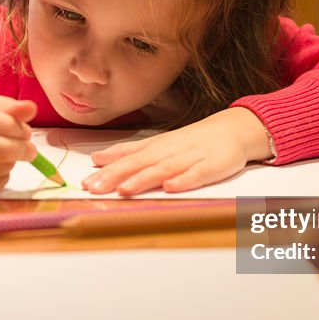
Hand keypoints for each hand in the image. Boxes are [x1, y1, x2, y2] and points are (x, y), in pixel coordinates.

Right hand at [0, 92, 36, 199]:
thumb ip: (7, 106)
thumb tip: (31, 108)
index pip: (5, 124)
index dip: (21, 128)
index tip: (25, 131)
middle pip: (6, 150)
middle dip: (25, 149)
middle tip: (29, 149)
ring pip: (5, 167)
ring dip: (12, 161)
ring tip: (1, 154)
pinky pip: (0, 183)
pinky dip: (3, 175)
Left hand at [82, 107, 272, 195]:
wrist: (233, 130)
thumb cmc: (192, 142)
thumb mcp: (157, 145)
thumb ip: (129, 153)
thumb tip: (97, 158)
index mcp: (155, 147)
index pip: (127, 158)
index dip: (106, 169)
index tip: (85, 181)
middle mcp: (169, 151)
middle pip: (139, 164)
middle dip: (116, 176)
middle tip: (94, 188)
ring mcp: (191, 158)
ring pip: (164, 169)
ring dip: (143, 179)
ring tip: (124, 189)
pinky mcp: (212, 166)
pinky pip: (197, 174)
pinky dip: (184, 180)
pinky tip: (171, 187)